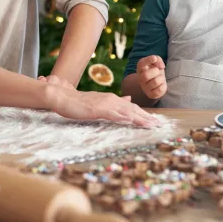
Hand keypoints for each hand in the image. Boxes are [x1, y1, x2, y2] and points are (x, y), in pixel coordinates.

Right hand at [40, 75, 161, 127]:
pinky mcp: (97, 109)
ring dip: (139, 118)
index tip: (154, 121)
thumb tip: (129, 99)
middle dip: (146, 117)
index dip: (144, 114)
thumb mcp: (100, 101)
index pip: (132, 107)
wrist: (64, 97)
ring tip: (150, 124)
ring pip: (126, 111)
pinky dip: (122, 117)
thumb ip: (114, 102)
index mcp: (112, 99)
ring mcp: (104, 104)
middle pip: (133, 109)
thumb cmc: (80, 102)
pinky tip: (130, 120)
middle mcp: (111, 100)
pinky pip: (112, 114)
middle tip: (159, 124)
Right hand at [138, 55, 166, 99]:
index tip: (154, 59)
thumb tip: (161, 66)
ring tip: (160, 78)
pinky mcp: (151, 95)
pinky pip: (160, 90)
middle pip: (146, 75)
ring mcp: (145, 88)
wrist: (157, 83)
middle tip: (157, 71)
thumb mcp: (156, 62)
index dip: (147, 60)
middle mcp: (140, 79)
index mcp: (140, 69)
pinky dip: (163, 86)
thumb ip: (158, 59)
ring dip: (161, 78)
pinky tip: (161, 85)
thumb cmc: (155, 70)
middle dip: (156, 71)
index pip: (141, 64)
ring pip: (155, 82)